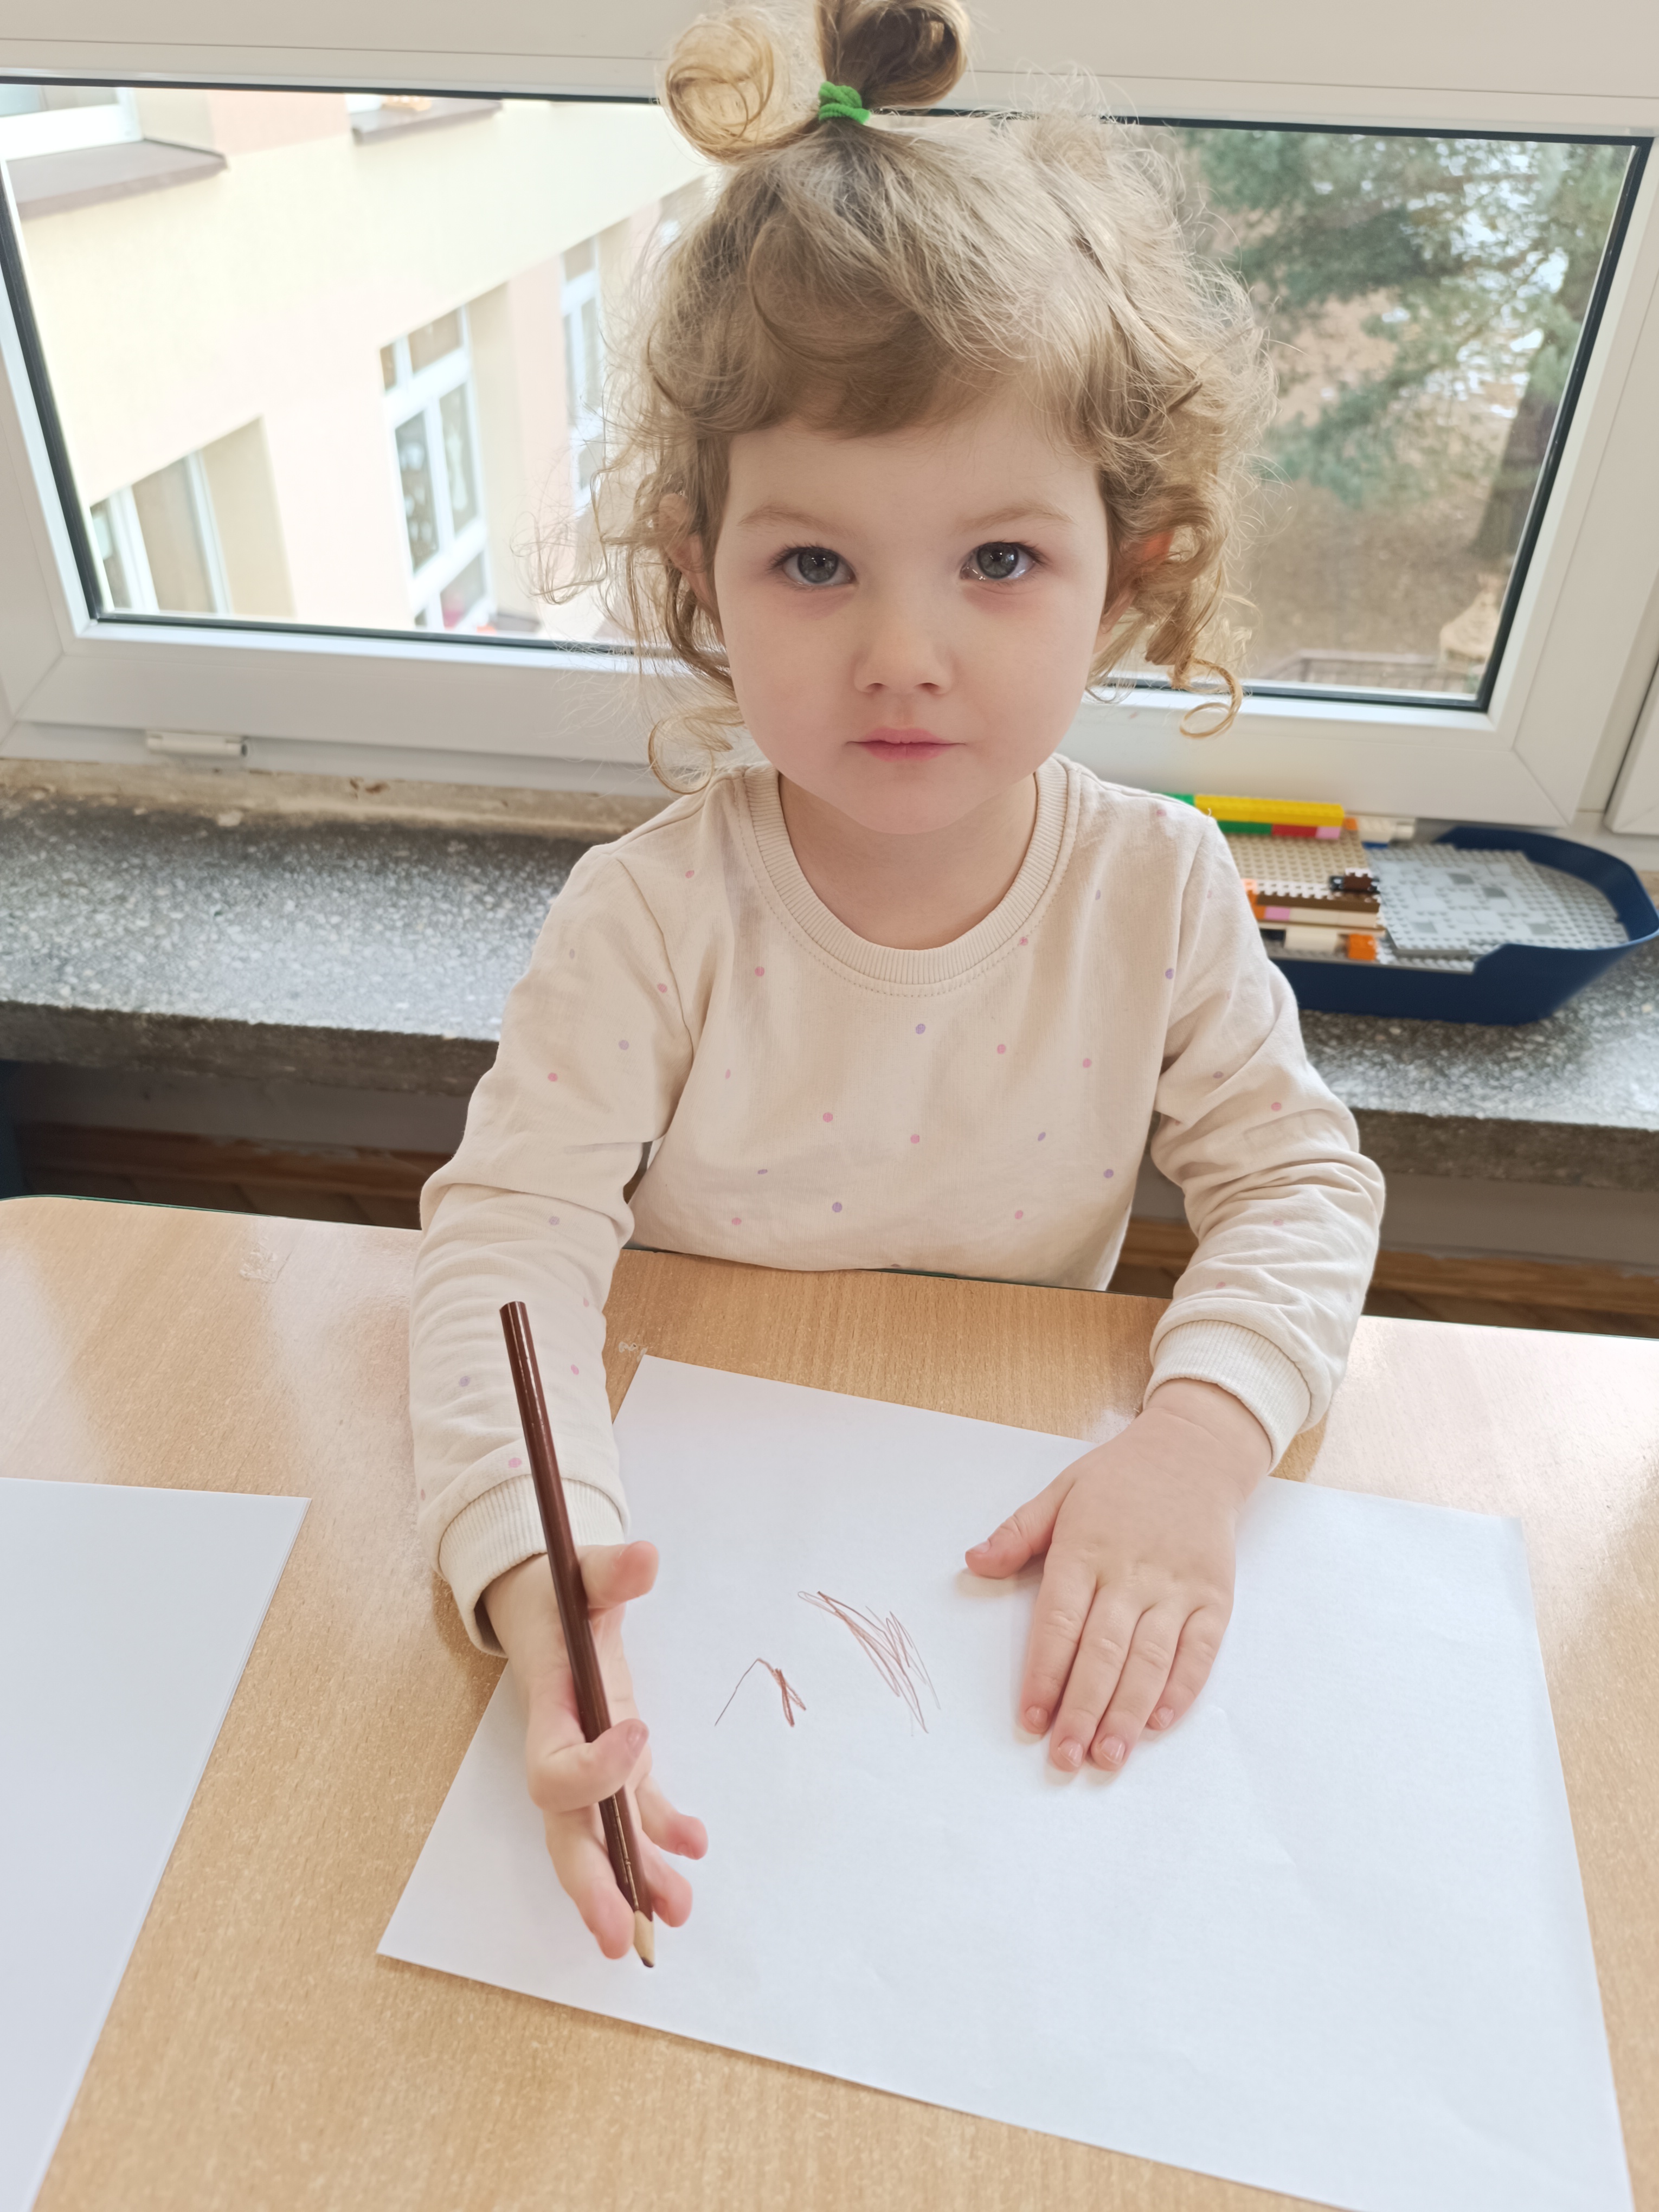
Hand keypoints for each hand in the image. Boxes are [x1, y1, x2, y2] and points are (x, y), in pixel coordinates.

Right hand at [483, 1542, 706, 1956]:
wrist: (545, 1599)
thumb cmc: (556, 1588)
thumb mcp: (578, 1570)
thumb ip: (610, 1570)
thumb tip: (645, 1557)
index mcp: (547, 1709)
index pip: (553, 1768)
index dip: (591, 1770)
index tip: (640, 1736)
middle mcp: (563, 1748)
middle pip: (567, 1831)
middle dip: (592, 1883)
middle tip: (618, 1931)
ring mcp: (592, 1762)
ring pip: (603, 1837)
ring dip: (635, 1878)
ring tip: (675, 1913)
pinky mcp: (622, 1760)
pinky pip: (637, 1812)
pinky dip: (662, 1835)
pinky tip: (694, 1852)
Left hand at [965, 1380, 1270, 1772]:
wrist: (1197, 1451)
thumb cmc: (1121, 1477)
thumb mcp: (1061, 1491)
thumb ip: (1018, 1533)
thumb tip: (972, 1563)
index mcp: (1086, 1547)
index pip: (1060, 1622)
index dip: (1044, 1674)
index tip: (1030, 1719)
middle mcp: (1133, 1571)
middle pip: (1104, 1652)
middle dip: (1082, 1709)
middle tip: (1065, 1758)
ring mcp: (1177, 1586)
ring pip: (1151, 1660)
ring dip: (1129, 1713)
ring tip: (1108, 1755)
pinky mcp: (1214, 1596)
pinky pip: (1201, 1651)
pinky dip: (1182, 1689)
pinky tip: (1159, 1723)